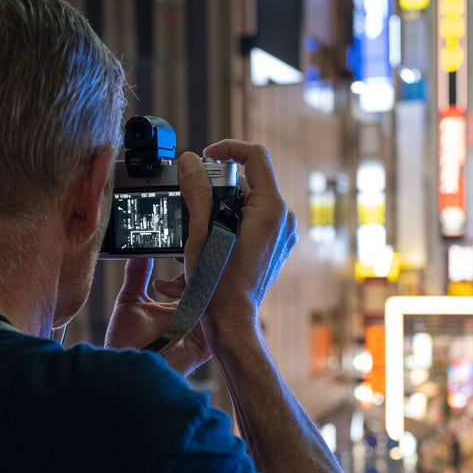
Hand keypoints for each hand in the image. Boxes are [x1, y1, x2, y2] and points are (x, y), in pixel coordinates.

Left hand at [104, 256, 211, 376]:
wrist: (127, 370)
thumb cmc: (126, 342)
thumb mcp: (129, 301)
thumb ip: (136, 275)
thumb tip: (138, 251)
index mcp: (179, 305)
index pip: (193, 277)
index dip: (191, 261)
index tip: (185, 245)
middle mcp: (193, 315)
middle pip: (207, 285)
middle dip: (202, 266)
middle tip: (194, 250)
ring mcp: (201, 328)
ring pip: (213, 298)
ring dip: (206, 281)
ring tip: (196, 264)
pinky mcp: (206, 342)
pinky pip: (215, 318)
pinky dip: (210, 302)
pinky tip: (199, 286)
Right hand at [178, 141, 296, 347]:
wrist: (231, 322)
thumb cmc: (218, 284)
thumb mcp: (201, 232)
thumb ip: (197, 192)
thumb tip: (191, 161)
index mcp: (271, 209)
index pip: (255, 157)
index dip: (228, 149)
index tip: (205, 158)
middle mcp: (282, 219)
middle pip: (247, 181)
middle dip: (215, 186)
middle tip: (191, 203)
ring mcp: (279, 234)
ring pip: (245, 202)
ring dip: (217, 207)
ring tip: (193, 229)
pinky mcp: (272, 247)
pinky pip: (248, 221)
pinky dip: (226, 223)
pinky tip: (203, 241)